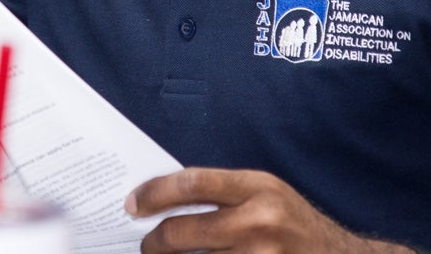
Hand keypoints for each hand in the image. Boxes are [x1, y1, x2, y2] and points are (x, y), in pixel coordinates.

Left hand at [128, 168, 410, 253]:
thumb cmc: (298, 228)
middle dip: (154, 243)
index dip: (153, 193)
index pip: (191, 184)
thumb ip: (225, 195)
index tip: (131, 205)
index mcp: (259, 188)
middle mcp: (260, 221)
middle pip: (183, 232)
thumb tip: (164, 199)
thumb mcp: (269, 196)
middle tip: (144, 246)